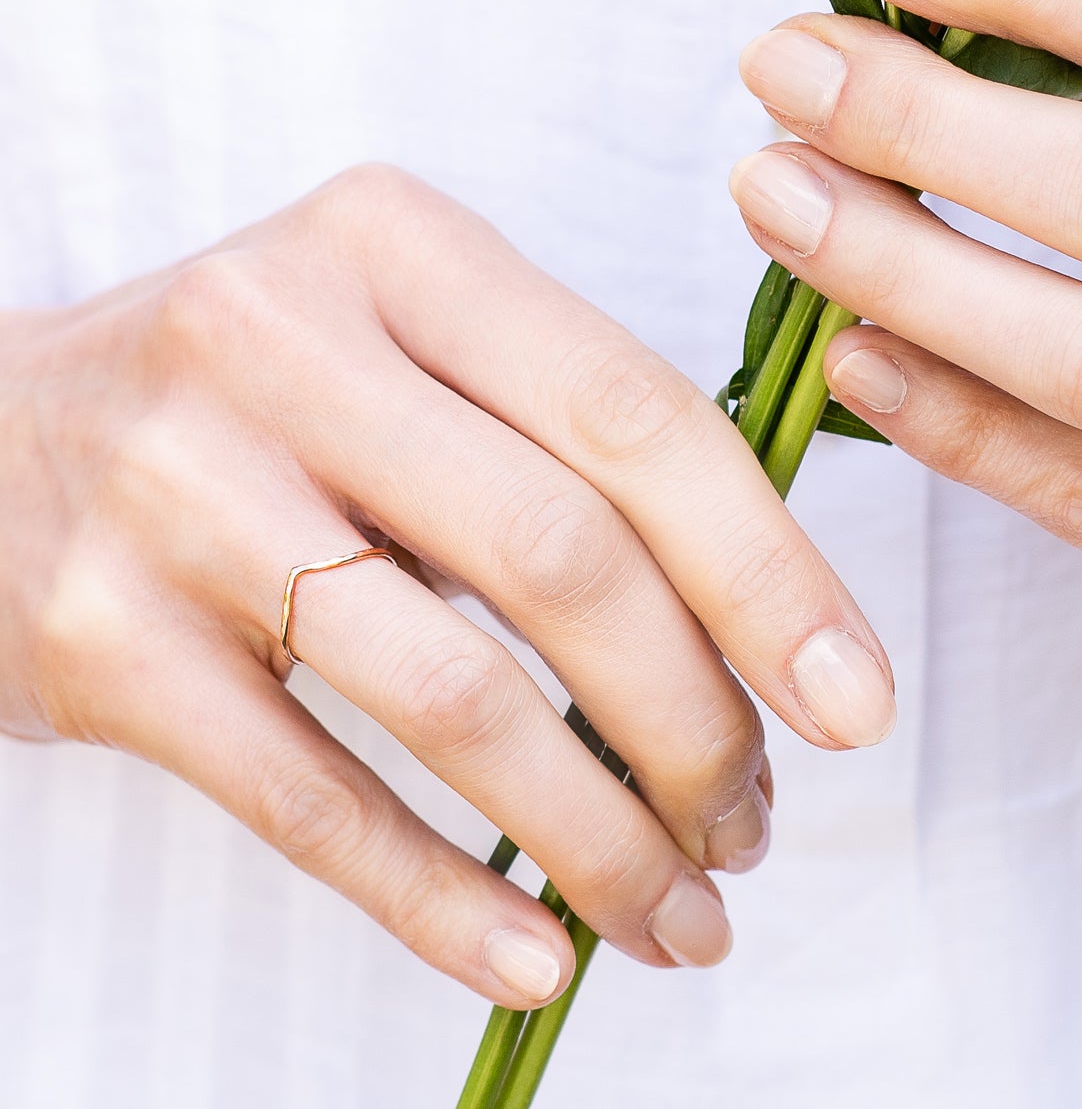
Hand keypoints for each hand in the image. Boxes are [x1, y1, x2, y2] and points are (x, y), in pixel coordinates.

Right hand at [0, 166, 894, 1007]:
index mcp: (396, 247)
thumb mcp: (409, 346)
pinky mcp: (99, 640)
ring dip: (596, 835)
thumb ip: (568, 438)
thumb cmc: (261, 400)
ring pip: (452, 697)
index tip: (855, 701)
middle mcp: (279, 343)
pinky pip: (310, 799)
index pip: (634, 414)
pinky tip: (535, 961)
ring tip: (680, 908)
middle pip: (561, 558)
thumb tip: (767, 619)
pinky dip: (441, 902)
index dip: (768, 570)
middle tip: (760, 823)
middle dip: (696, 721)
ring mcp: (177, 491)